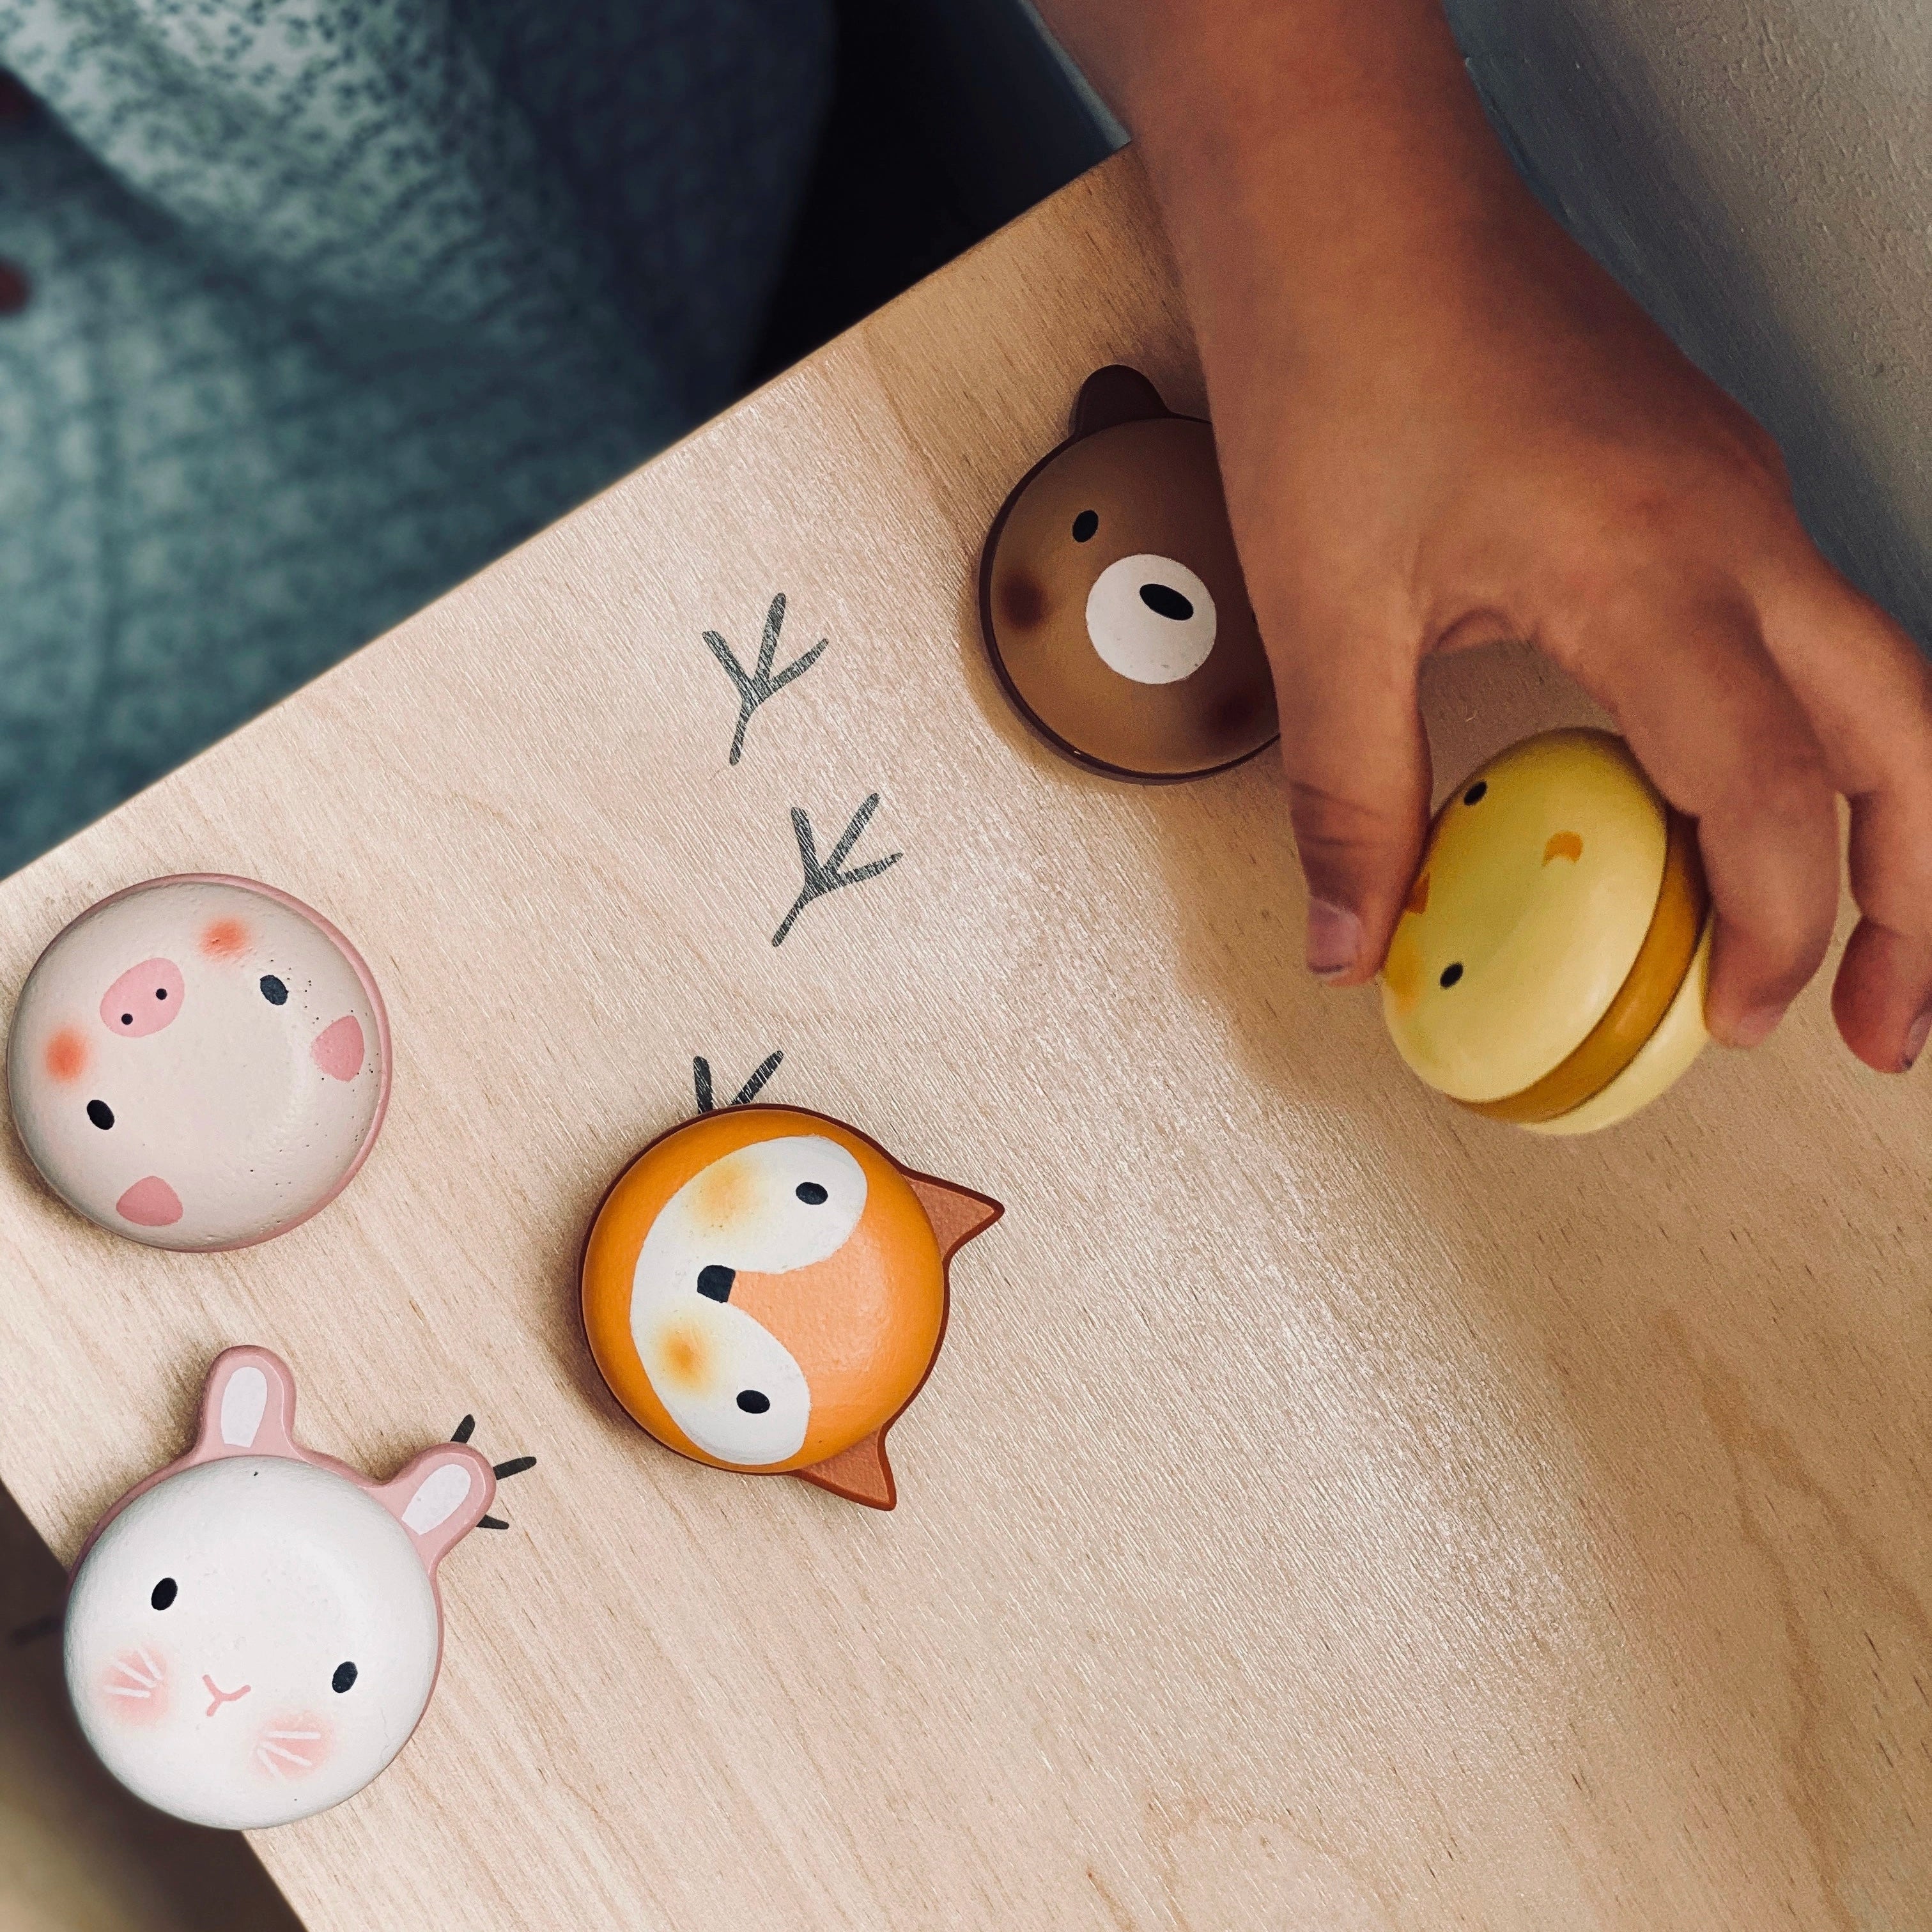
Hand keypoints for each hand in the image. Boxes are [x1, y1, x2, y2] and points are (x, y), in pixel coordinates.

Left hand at [1040, 0, 1931, 1071]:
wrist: (1343, 196)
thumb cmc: (1339, 358)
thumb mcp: (1325, 610)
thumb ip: (1349, 795)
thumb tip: (1350, 939)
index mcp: (1656, 567)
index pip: (1769, 794)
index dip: (1769, 930)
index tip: (1729, 1021)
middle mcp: (1733, 525)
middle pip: (1901, 734)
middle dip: (1914, 891)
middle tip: (1880, 1018)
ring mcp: (1728, 491)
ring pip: (1864, 676)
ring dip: (1866, 813)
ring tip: (1831, 930)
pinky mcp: (1693, 475)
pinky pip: (1789, 625)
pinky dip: (1788, 733)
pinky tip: (1720, 793)